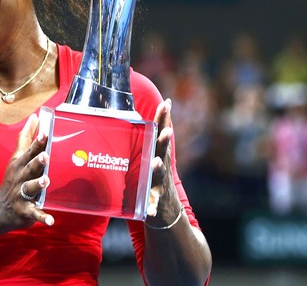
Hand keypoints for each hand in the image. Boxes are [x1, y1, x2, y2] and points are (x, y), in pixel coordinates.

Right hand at [0, 113, 53, 228]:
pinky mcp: (25, 210)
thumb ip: (27, 137)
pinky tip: (50, 220)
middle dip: (36, 162)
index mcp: (20, 164)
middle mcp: (20, 178)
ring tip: (46, 181)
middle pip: (29, 168)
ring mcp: (22, 194)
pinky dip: (42, 217)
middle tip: (45, 156)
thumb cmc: (13, 178)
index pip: (29, 151)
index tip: (45, 133)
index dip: (37, 143)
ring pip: (30, 188)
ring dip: (37, 185)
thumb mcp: (17, 157)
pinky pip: (34, 213)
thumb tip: (35, 117)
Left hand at [146, 99, 182, 226]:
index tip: (166, 103)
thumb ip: (148, 135)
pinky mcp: (155, 202)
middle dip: (165, 140)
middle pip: (163, 150)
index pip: (161, 133)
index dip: (164, 118)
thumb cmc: (154, 177)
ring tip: (156, 161)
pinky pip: (153, 205)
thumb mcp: (152, 155)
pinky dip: (152, 208)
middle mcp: (161, 167)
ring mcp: (160, 185)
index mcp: (158, 154)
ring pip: (160, 175)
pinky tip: (150, 210)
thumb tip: (148, 108)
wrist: (166, 213)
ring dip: (158, 168)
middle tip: (167, 130)